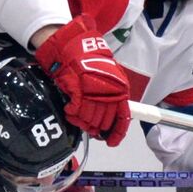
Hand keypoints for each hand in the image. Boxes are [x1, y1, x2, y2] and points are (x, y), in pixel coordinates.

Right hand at [33, 16, 131, 146]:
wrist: (73, 50)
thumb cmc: (91, 63)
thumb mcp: (110, 78)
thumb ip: (113, 97)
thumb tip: (110, 119)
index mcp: (120, 91)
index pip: (122, 119)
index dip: (117, 133)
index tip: (110, 142)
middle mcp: (108, 94)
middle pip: (103, 122)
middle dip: (95, 127)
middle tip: (88, 125)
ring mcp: (92, 94)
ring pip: (88, 120)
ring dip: (82, 121)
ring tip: (78, 116)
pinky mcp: (77, 93)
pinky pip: (75, 113)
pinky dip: (71, 114)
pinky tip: (70, 109)